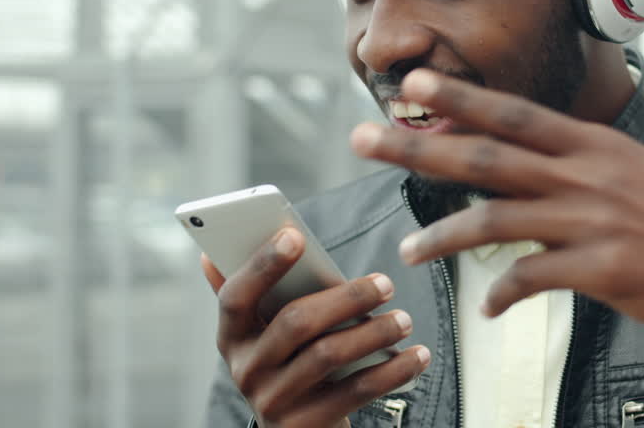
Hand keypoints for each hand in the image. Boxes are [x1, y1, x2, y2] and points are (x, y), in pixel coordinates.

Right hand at [202, 228, 430, 426]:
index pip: (235, 297)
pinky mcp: (305, 425)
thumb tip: (228, 250)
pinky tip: (415, 355)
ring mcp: (273, 400)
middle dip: (346, 298)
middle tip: (385, 284)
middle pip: (296, 322)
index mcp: (232, 337)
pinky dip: (391, 370)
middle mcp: (246, 370)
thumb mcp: (266, 334)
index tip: (296, 235)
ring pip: (328, 355)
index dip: (263, 265)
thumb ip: (258, 294)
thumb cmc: (289, 365)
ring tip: (403, 320)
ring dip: (374, 332)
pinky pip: (355, 391)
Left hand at [349, 69, 643, 393]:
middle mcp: (591, 174)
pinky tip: (489, 307)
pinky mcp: (605, 269)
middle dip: (420, 146)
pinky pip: (530, 278)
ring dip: (442, 236)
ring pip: (496, 219)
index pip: (515, 113)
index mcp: (598, 146)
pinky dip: (501, 293)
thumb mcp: (643, 176)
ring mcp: (597, 220)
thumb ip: (586, 166)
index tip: (414, 82)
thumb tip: (536, 161)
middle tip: (365, 139)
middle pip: (487, 154)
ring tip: (407, 251)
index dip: (461, 97)